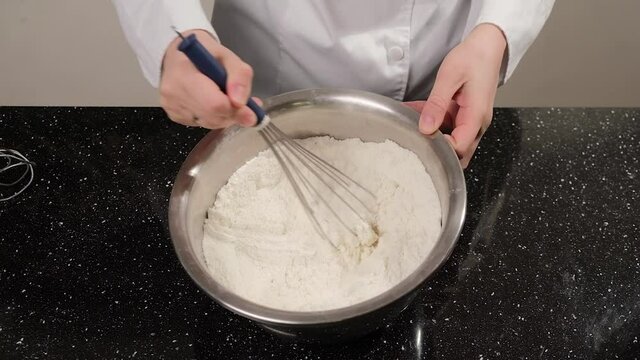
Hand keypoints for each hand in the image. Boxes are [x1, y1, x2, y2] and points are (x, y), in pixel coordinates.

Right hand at [160, 29, 256, 127]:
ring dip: (225, 116)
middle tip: (241, 102)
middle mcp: (173, 94)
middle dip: (233, 113)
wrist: (179, 56)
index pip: (213, 103)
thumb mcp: (228, 55)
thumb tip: (240, 102)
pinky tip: (213, 103)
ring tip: (227, 98)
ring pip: (210, 123)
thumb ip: (240, 76)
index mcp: (184, 74)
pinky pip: (203, 124)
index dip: (235, 109)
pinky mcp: (174, 116)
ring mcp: (172, 107)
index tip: (250, 108)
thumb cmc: (204, 53)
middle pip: (213, 117)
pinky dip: (214, 117)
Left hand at [407, 24, 505, 167]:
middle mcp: (478, 124)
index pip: (459, 148)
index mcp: (476, 116)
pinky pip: (451, 128)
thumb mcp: (449, 77)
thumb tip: (425, 129)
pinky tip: (418, 113)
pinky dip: (435, 124)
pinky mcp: (467, 116)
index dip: (440, 149)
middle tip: (414, 139)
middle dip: (437, 150)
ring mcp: (473, 121)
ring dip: (433, 135)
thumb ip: (436, 104)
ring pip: (453, 141)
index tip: (421, 139)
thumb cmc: (473, 57)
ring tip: (411, 122)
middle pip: (459, 153)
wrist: (487, 46)